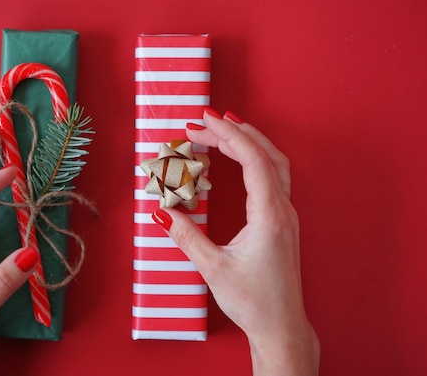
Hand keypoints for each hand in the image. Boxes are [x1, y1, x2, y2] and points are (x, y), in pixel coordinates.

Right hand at [152, 110, 318, 375]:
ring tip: (222, 130)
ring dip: (249, 142)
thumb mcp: (213, 268)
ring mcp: (286, 214)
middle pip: (265, 155)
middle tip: (202, 124)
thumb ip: (186, 236)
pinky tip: (240, 159)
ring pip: (274, 163)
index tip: (204, 121)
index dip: (229, 136)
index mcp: (269, 215)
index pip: (253, 161)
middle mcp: (282, 209)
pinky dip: (256, 159)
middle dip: (234, 134)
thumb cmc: (253, 300)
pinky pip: (274, 177)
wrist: (281, 325)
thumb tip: (160, 212)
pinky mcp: (282, 221)